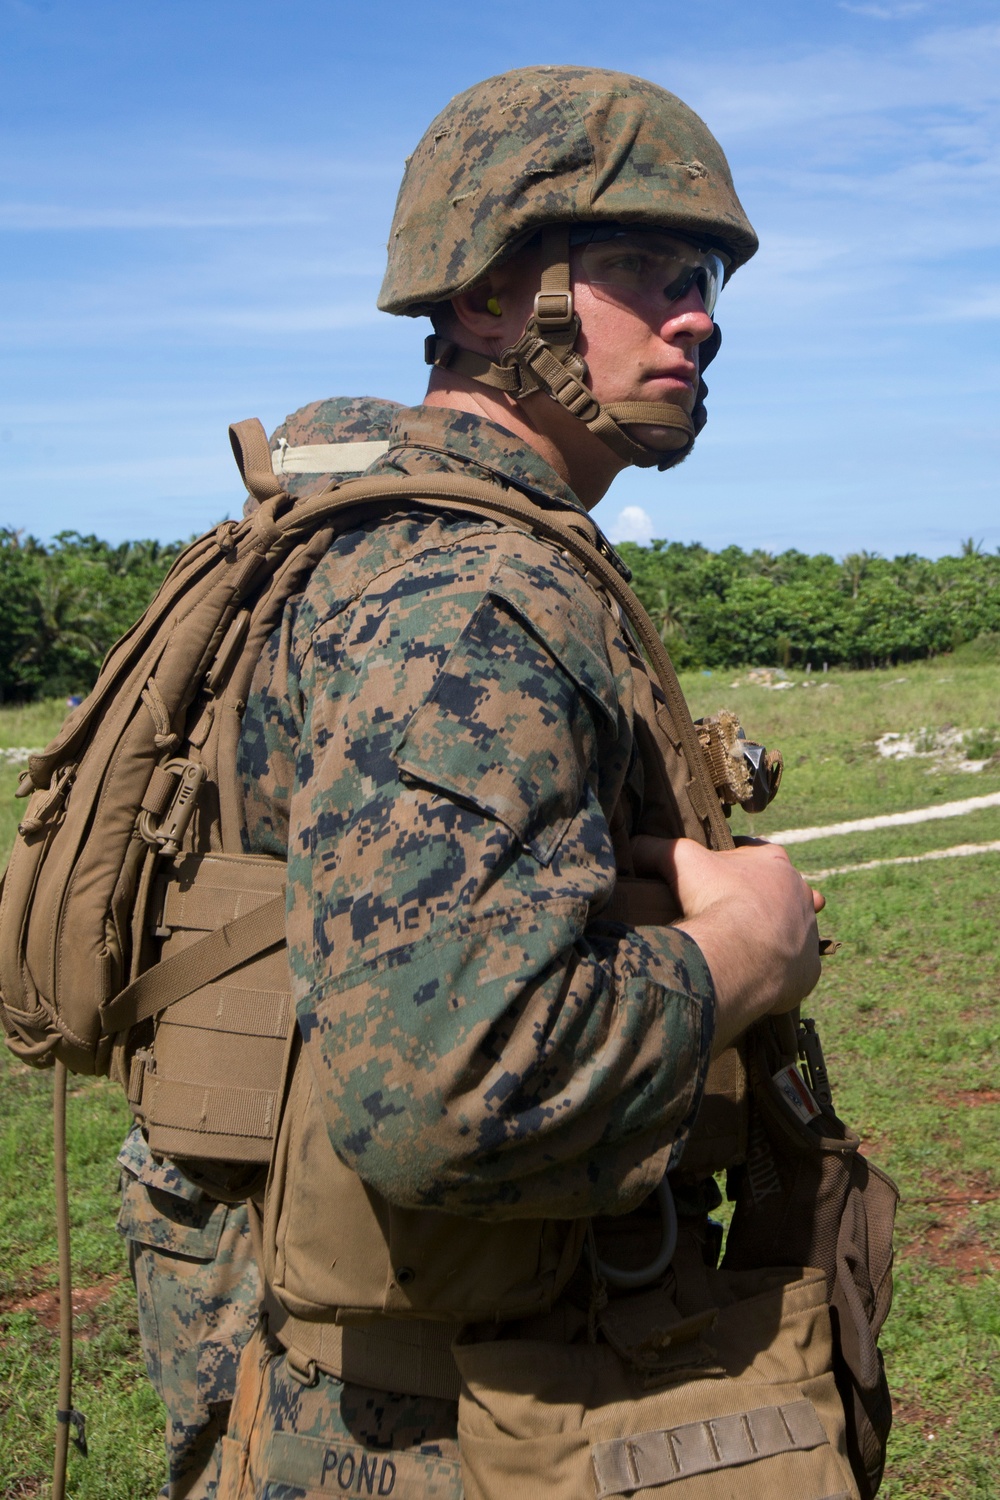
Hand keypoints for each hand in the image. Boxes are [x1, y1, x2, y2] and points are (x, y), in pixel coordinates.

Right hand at [630, 835, 824, 1053]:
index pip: (759, 852)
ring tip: (748, 947)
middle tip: (733, 913)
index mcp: (774, 861)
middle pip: (783, 891)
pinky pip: (795, 968)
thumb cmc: (714, 899)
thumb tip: (633, 845)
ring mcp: (808, 932)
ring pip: (795, 930)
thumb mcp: (678, 860)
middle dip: (763, 899)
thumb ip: (655, 848)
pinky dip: (779, 971)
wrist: (739, 953)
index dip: (738, 861)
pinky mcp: (809, 969)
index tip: (719, 874)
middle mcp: (800, 893)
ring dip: (776, 935)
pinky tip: (757, 975)